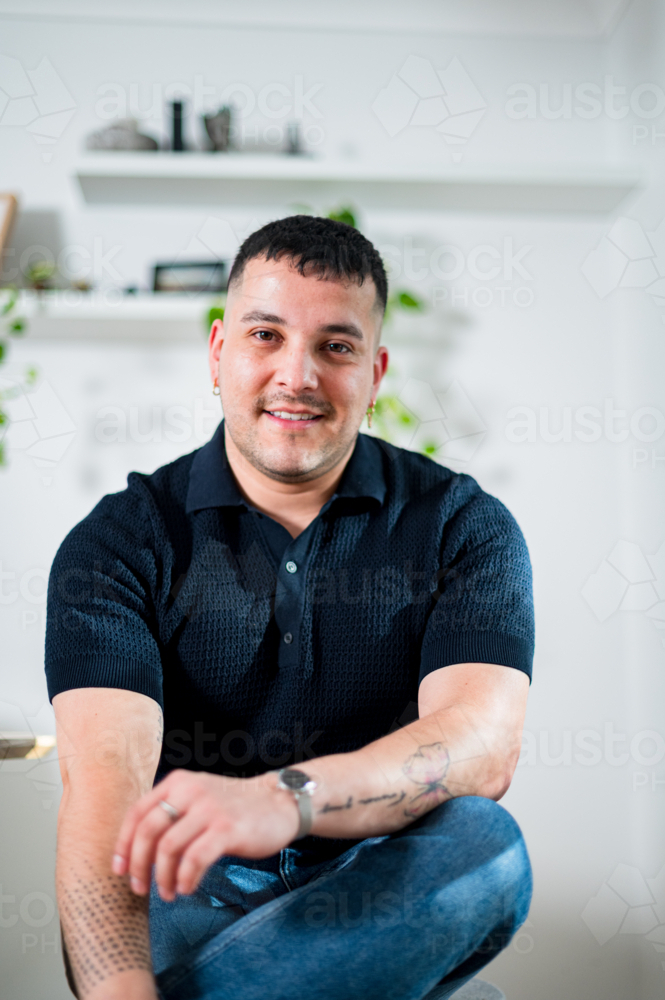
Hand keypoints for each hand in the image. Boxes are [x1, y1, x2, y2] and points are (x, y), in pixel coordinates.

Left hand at [112, 770, 298, 900]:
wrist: (279, 803)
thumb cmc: (234, 808)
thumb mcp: (198, 798)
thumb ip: (172, 813)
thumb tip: (137, 850)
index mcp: (178, 782)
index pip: (137, 812)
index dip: (123, 844)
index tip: (119, 870)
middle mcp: (190, 791)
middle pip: (148, 831)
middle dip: (138, 865)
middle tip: (140, 888)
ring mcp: (209, 809)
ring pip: (168, 848)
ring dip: (163, 878)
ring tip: (168, 893)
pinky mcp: (227, 828)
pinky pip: (195, 859)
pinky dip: (186, 878)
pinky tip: (188, 888)